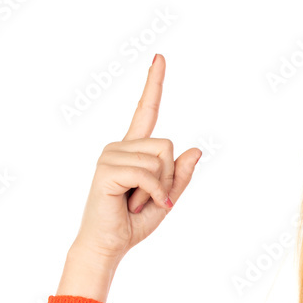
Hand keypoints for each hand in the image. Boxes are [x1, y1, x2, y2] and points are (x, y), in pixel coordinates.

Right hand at [70, 54, 200, 266]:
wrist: (109, 245)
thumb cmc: (133, 223)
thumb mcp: (168, 197)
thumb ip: (181, 175)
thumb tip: (195, 149)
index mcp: (133, 150)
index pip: (146, 110)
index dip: (154, 83)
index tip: (159, 56)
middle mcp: (119, 146)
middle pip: (167, 145)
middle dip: (169, 176)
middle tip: (149, 198)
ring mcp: (110, 155)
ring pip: (160, 159)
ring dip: (159, 187)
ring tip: (136, 201)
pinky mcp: (107, 169)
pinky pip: (148, 173)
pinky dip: (154, 193)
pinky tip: (138, 205)